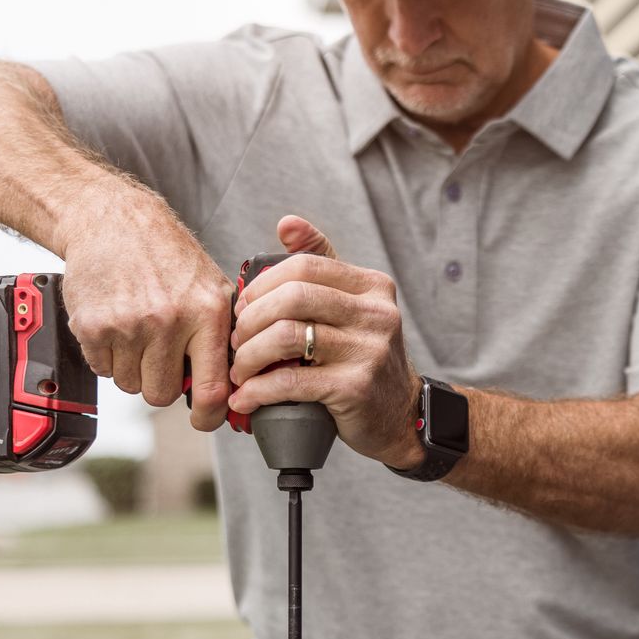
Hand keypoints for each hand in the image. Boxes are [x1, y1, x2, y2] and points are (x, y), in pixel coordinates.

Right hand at [60, 190, 232, 429]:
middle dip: (161, 382)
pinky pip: (102, 369)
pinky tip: (116, 325)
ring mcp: (128, 325)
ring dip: (133, 368)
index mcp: (207, 313)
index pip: (212, 389)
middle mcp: (169, 321)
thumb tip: (238, 386)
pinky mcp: (93, 326)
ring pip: (130, 385)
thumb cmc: (166, 255)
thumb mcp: (212, 287)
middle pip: (161, 394)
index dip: (209, 416)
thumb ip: (224, 336)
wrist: (111, 219)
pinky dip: (107, 356)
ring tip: (138, 332)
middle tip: (160, 354)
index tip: (204, 420)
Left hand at [227, 216, 423, 466]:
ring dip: (249, 356)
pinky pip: (291, 380)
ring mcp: (369, 351)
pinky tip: (247, 397)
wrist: (402, 415)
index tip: (244, 307)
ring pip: (287, 337)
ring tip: (240, 371)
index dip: (263, 284)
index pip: (305, 266)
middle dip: (251, 319)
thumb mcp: (354, 306)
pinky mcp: (356, 388)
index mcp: (373, 287)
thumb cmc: (364, 359)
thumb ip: (324, 264)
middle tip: (236, 341)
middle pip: (293, 298)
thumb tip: (286, 224)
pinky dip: (259, 390)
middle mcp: (376, 314)